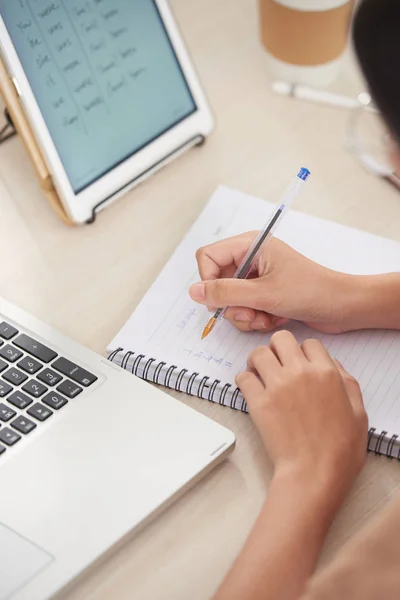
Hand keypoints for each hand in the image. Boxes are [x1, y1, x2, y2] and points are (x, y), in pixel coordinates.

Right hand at [189, 233, 360, 333]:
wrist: (343, 307)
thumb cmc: (310, 291)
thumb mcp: (263, 294)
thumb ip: (225, 293)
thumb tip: (193, 291)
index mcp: (250, 245)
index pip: (208, 257)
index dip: (208, 281)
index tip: (222, 300)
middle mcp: (251, 259)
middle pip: (218, 283)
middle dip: (233, 305)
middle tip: (252, 312)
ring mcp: (258, 278)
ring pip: (231, 301)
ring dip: (247, 315)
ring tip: (268, 316)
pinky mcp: (265, 294)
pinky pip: (245, 309)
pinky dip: (258, 318)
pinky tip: (276, 317)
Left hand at [237, 331, 367, 507]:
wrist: (314, 474)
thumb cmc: (339, 450)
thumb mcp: (358, 413)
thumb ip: (347, 383)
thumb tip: (333, 364)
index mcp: (326, 373)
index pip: (310, 343)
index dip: (304, 351)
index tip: (299, 362)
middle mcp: (300, 373)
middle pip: (281, 338)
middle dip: (277, 347)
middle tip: (276, 362)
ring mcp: (277, 386)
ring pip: (258, 352)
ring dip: (257, 360)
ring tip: (260, 373)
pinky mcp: (258, 402)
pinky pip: (243, 377)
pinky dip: (244, 380)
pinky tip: (251, 390)